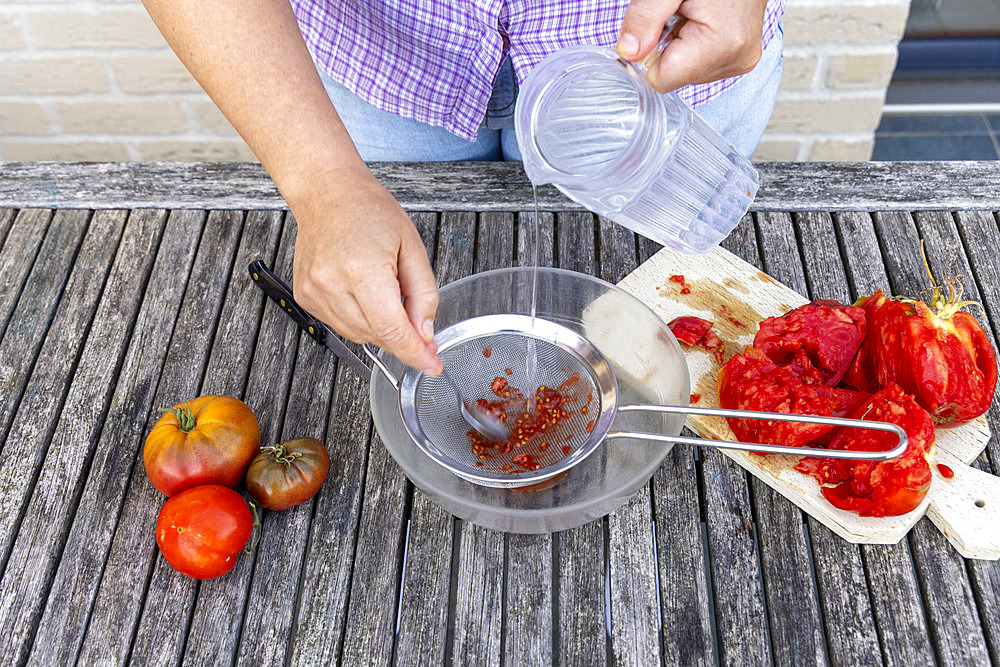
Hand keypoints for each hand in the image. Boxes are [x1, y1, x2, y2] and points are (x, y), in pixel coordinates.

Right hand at [290, 167, 442, 375]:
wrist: (327, 193)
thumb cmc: (369, 211)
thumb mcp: (412, 248)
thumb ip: (423, 295)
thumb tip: (424, 334)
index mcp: (362, 271)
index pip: (392, 331)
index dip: (415, 354)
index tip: (432, 366)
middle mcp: (332, 285)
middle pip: (377, 336)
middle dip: (403, 338)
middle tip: (420, 327)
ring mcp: (314, 293)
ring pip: (360, 336)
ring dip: (381, 328)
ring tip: (385, 292)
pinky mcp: (305, 297)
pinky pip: (342, 325)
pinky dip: (361, 320)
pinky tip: (364, 294)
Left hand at [616, 0, 766, 92]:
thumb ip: (644, 18)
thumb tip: (628, 52)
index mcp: (722, 44)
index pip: (661, 80)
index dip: (650, 52)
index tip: (658, 24)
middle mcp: (737, 59)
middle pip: (674, 78)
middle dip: (668, 46)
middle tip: (682, 13)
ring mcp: (742, 61)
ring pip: (687, 73)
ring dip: (682, 45)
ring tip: (696, 13)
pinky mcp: (742, 59)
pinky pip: (702, 66)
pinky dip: (696, 46)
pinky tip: (705, 22)